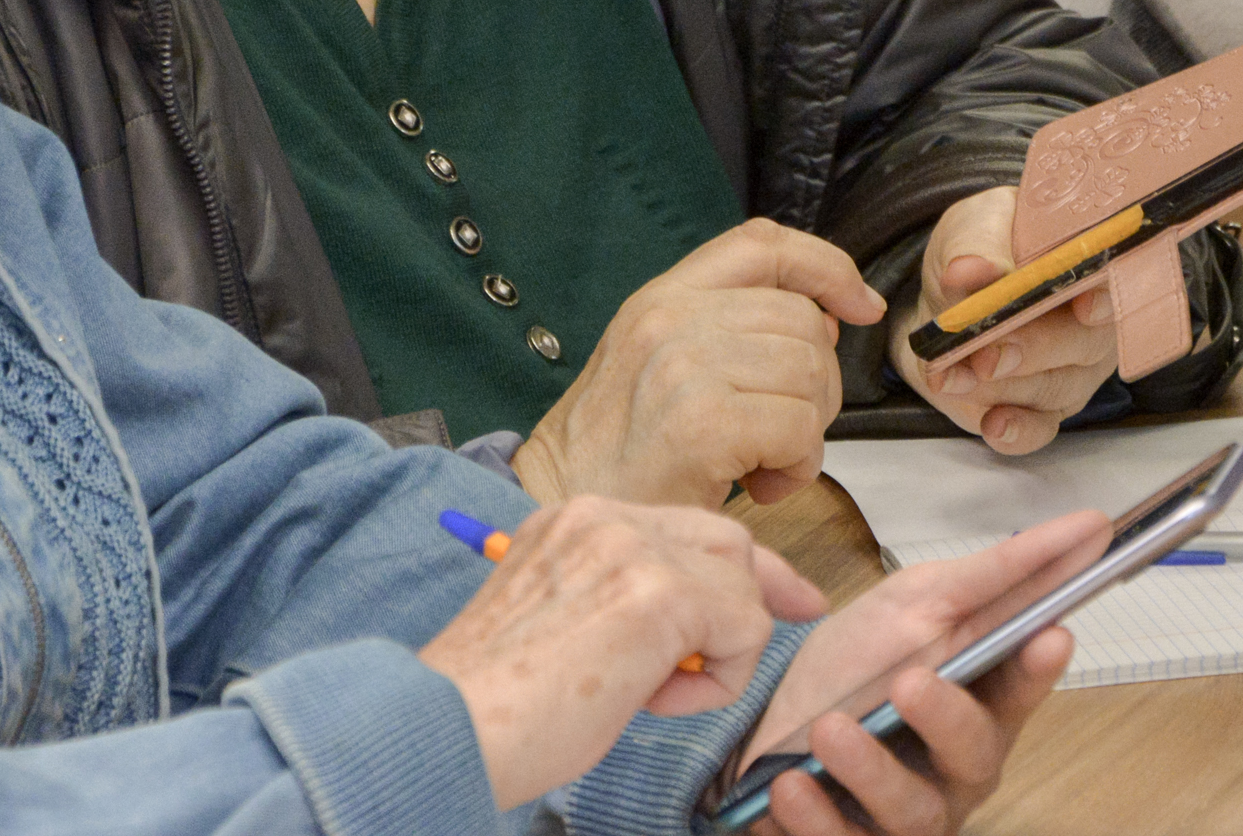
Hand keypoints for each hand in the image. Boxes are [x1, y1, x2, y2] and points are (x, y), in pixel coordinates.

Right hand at [416, 496, 828, 809]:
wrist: (447, 724)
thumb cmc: (490, 700)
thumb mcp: (558, 623)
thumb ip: (617, 602)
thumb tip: (692, 622)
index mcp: (570, 522)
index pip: (679, 525)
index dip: (730, 565)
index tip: (778, 595)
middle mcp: (602, 518)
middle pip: (724, 535)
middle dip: (763, 586)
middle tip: (795, 618)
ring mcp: (631, 547)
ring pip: (739, 580)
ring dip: (720, 647)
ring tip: (653, 693)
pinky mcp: (659, 592)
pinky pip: (744, 628)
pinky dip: (718, 681)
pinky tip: (653, 701)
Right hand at [513, 219, 884, 508]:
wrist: (559, 513)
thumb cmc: (620, 458)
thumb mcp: (661, 364)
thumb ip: (731, 329)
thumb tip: (827, 320)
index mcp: (662, 297)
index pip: (763, 244)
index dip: (826, 266)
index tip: (858, 304)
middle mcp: (669, 318)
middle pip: (804, 320)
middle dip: (816, 385)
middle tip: (777, 434)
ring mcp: (683, 365)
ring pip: (811, 372)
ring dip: (807, 430)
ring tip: (761, 463)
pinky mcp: (701, 422)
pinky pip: (800, 427)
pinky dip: (797, 466)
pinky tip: (758, 487)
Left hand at [735, 508, 1104, 832]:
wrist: (768, 720)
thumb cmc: (859, 665)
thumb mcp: (916, 604)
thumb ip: (992, 576)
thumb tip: (1085, 528)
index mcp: (979, 704)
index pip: (1021, 686)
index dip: (1038, 666)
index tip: (1050, 633)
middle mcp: (955, 768)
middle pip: (975, 754)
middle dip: (947, 717)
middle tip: (908, 682)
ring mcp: (907, 814)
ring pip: (912, 810)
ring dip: (871, 768)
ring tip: (828, 730)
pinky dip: (815, 817)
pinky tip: (790, 786)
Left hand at [893, 187, 1115, 452]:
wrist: (947, 298)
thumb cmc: (979, 249)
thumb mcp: (975, 224)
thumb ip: (976, 243)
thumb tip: (968, 270)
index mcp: (1090, 265)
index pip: (1115, 280)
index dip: (1106, 296)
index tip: (1085, 306)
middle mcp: (1094, 323)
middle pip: (1082, 343)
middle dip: (1034, 349)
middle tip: (988, 354)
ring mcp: (1071, 371)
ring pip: (1052, 388)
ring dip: (1001, 387)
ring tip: (950, 375)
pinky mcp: (1041, 409)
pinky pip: (1039, 428)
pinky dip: (1017, 431)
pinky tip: (994, 426)